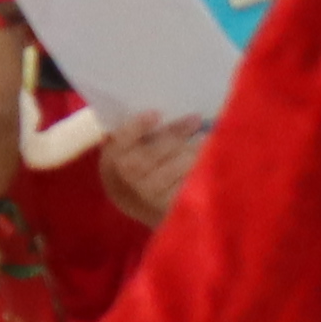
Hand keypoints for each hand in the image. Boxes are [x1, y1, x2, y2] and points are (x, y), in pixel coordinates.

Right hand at [98, 110, 212, 223]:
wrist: (145, 204)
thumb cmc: (143, 164)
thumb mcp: (136, 148)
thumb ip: (148, 132)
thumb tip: (179, 113)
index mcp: (113, 159)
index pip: (121, 140)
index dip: (137, 127)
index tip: (157, 113)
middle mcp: (125, 180)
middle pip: (148, 156)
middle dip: (173, 136)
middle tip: (195, 120)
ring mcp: (146, 196)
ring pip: (168, 172)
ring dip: (189, 153)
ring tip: (206, 140)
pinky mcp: (167, 208)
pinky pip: (183, 187)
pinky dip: (196, 172)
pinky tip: (207, 161)